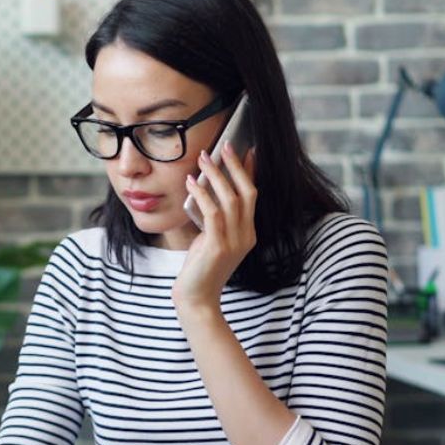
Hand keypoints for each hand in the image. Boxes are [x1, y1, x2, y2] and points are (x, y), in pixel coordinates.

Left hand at [173, 141, 257, 313]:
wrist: (196, 299)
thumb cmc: (199, 269)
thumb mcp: (209, 239)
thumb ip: (213, 220)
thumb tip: (204, 190)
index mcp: (248, 234)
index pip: (253, 196)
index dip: (251, 172)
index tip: (248, 150)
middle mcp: (247, 236)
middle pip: (248, 193)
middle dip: (237, 166)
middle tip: (225, 145)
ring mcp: (235, 242)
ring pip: (231, 199)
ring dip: (216, 175)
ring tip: (203, 157)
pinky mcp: (219, 247)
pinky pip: (213, 213)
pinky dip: (202, 194)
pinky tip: (191, 182)